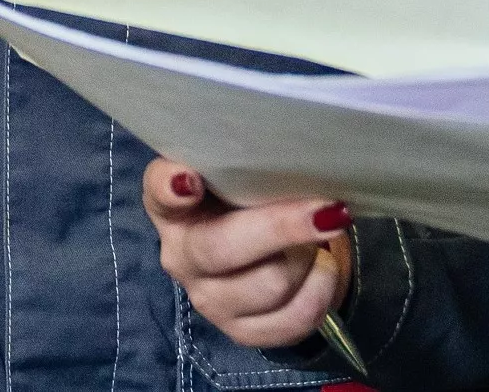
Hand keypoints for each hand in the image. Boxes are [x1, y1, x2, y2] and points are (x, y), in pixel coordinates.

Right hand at [141, 158, 349, 350]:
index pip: (159, 194)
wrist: (269, 249)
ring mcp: (207, 300)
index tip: (190, 180)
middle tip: (329, 210)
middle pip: (224, 247)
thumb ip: (249, 164)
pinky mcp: (240, 332)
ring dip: (309, 257)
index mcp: (172, 207)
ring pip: (271, 283)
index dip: (170, 187)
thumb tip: (292, 156)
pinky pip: (292, 319)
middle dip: (284, 227)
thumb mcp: (244, 175)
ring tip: (320, 237)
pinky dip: (321, 290)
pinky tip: (324, 269)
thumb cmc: (253, 200)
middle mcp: (180, 257)